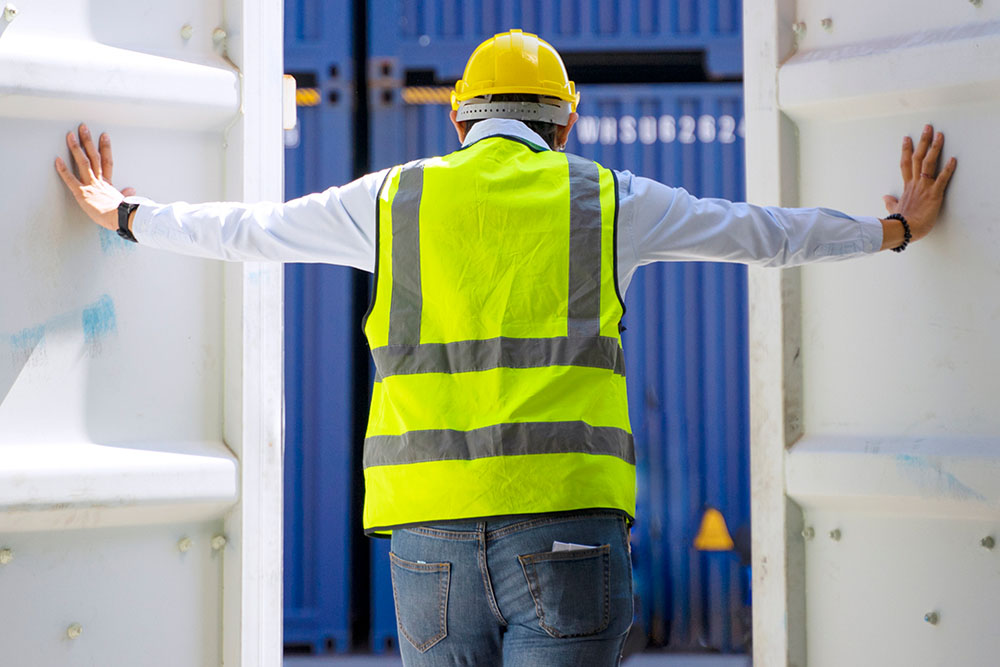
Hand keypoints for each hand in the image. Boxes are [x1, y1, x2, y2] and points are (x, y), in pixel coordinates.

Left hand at [55, 124, 135, 231]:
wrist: (121, 218)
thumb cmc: (122, 213)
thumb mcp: (124, 201)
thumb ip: (124, 194)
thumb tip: (131, 190)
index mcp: (108, 183)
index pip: (107, 161)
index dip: (105, 147)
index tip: (104, 136)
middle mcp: (99, 180)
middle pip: (94, 156)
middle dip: (88, 141)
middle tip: (83, 128)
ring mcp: (90, 185)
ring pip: (83, 162)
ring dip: (76, 148)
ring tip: (70, 135)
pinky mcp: (82, 193)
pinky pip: (70, 179)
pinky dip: (63, 169)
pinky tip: (57, 159)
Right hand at [881, 124, 956, 248]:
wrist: (905, 229)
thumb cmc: (901, 222)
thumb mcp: (894, 210)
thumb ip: (890, 202)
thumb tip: (885, 197)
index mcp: (907, 187)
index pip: (905, 164)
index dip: (905, 150)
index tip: (907, 139)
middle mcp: (915, 183)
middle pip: (917, 157)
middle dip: (923, 141)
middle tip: (927, 128)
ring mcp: (924, 187)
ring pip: (928, 163)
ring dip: (934, 148)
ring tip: (939, 135)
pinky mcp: (934, 194)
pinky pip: (942, 178)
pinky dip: (948, 169)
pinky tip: (953, 159)